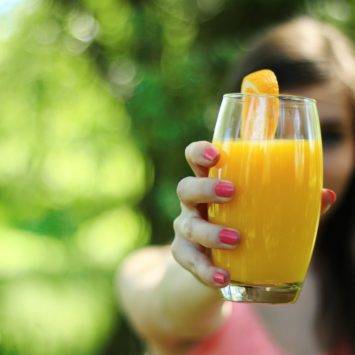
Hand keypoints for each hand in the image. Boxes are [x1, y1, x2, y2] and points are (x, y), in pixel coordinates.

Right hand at [172, 141, 336, 287]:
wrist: (227, 263)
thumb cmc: (247, 226)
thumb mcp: (264, 212)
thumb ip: (292, 203)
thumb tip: (326, 195)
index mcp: (212, 184)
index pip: (195, 158)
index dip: (200, 152)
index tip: (217, 155)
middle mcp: (194, 204)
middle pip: (186, 188)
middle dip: (204, 188)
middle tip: (231, 192)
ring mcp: (187, 228)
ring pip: (187, 226)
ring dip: (210, 232)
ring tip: (235, 239)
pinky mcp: (185, 254)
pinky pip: (190, 261)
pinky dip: (206, 270)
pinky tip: (224, 277)